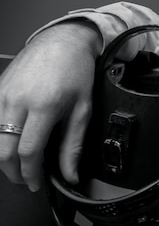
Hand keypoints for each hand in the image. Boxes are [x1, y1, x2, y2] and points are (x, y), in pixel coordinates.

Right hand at [0, 21, 100, 190]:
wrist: (62, 41)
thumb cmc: (75, 72)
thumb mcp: (83, 108)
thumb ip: (73, 144)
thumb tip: (70, 174)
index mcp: (43, 106)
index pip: (28, 152)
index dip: (30, 174)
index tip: (36, 183)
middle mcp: (17, 100)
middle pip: (3, 150)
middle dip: (12, 172)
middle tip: (25, 178)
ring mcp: (2, 94)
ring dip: (3, 157)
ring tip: (19, 163)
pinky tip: (11, 142)